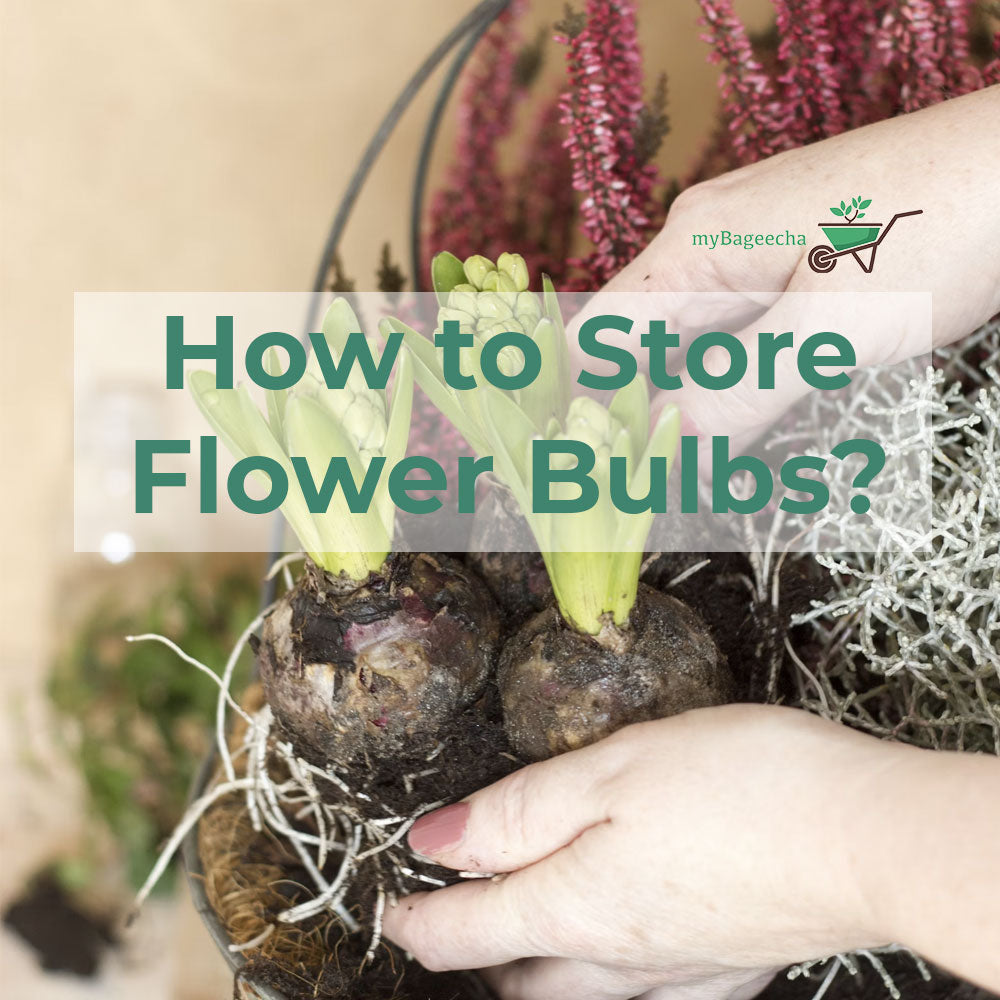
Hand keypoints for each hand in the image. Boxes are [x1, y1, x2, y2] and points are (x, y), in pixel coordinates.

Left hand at [382, 705, 894, 999]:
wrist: (869, 837)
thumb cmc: (739, 790)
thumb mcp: (608, 770)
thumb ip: (517, 812)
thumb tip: (434, 844)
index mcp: (575, 904)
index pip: (466, 931)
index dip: (415, 921)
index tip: (392, 908)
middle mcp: (618, 958)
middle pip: (518, 980)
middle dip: (475, 955)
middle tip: (454, 922)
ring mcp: (679, 972)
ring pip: (579, 997)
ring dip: (537, 973)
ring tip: (524, 942)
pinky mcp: (730, 966)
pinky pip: (647, 996)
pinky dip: (609, 980)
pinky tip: (624, 956)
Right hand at [592, 86, 999, 450]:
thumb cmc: (941, 220)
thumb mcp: (834, 325)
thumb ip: (740, 388)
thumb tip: (666, 443)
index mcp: (695, 247)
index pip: (597, 335)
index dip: (582, 405)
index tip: (588, 470)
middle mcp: (706, 245)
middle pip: (636, 344)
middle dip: (633, 417)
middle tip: (637, 490)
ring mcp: (746, 254)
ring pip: (686, 345)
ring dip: (682, 408)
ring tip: (681, 474)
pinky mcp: (784, 267)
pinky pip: (730, 336)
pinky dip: (723, 386)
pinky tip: (732, 427)